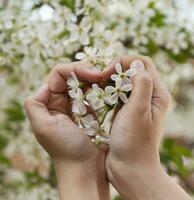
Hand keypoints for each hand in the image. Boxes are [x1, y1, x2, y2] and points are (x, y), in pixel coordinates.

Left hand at [24, 61, 109, 199]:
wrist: (86, 169)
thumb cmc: (66, 149)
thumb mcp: (43, 127)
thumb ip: (35, 104)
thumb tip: (47, 85)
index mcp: (49, 102)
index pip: (59, 74)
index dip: (75, 70)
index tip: (93, 74)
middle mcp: (62, 102)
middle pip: (74, 75)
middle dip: (87, 70)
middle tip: (103, 74)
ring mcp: (78, 106)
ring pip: (85, 82)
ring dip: (96, 77)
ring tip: (108, 78)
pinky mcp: (92, 112)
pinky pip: (95, 93)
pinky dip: (102, 87)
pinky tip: (109, 87)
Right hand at [102, 55, 191, 199]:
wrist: (131, 169)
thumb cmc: (134, 142)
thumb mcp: (138, 110)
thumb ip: (141, 84)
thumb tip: (137, 63)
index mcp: (158, 94)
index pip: (143, 64)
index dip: (124, 62)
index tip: (106, 72)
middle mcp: (152, 97)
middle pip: (135, 70)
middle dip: (116, 69)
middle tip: (99, 78)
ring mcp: (140, 104)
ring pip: (126, 81)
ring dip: (111, 80)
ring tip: (97, 85)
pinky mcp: (130, 112)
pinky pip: (120, 94)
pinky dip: (110, 91)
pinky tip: (100, 95)